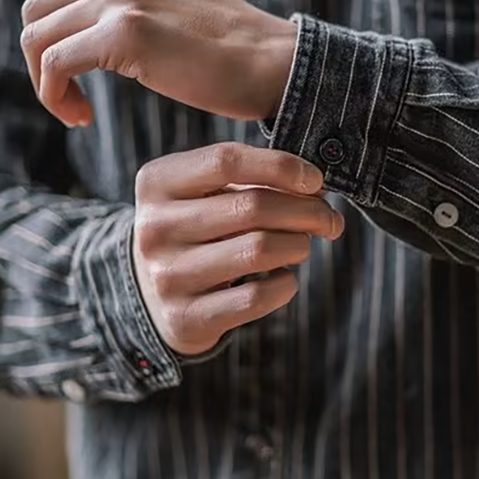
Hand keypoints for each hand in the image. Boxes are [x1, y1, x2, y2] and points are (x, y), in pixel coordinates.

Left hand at [20, 0, 297, 126]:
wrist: (274, 64)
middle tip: (72, 95)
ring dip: (45, 81)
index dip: (62, 35)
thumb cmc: (229, 45)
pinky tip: (81, 117)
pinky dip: (54, 96)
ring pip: (37, 36)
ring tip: (76, 110)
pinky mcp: (125, 32)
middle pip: (39, 9)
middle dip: (44, 57)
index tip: (85, 74)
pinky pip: (55, 65)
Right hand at [133, 143, 342, 356]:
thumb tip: (316, 190)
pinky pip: (254, 297)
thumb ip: (254, 178)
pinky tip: (284, 277)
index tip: (316, 179)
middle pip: (252, 206)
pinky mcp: (185, 317)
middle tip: (328, 218)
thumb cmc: (196, 227)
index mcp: (158, 182)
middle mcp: (155, 227)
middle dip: (306, 210)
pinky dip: (284, 285)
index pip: (226, 160)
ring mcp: (167, 275)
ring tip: (303, 245)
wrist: (149, 292)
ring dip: (298, 245)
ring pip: (259, 250)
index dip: (281, 166)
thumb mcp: (205, 190)